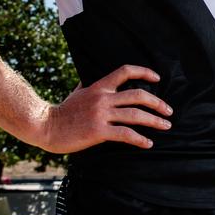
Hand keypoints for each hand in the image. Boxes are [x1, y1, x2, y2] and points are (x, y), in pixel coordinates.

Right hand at [39, 65, 170, 152]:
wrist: (45, 126)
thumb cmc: (62, 111)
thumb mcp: (77, 92)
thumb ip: (88, 86)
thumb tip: (89, 79)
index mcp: (99, 87)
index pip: (125, 71)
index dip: (144, 72)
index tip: (157, 78)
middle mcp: (103, 98)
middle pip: (138, 95)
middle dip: (157, 103)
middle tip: (169, 110)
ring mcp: (101, 114)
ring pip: (136, 115)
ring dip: (155, 121)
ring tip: (166, 126)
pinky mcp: (98, 131)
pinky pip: (125, 134)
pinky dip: (140, 139)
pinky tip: (148, 143)